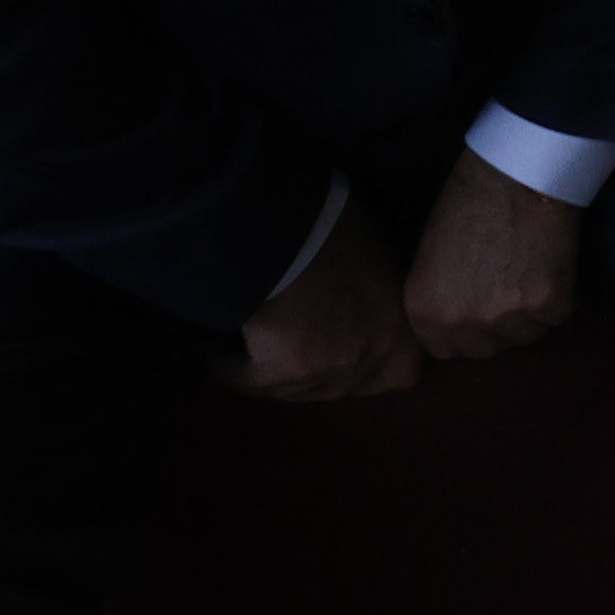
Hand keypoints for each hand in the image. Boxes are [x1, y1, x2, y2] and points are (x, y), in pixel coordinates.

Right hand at [231, 204, 421, 402]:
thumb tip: (359, 294)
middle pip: (339, 387)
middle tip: (288, 345)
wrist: (292, 225)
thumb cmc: (337, 224)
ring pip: (292, 390)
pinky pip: (247, 382)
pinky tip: (212, 352)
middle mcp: (370, 356)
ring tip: (243, 345)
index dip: (374, 366)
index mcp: (402, 326)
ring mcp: (327, 370)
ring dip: (267, 371)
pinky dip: (227, 368)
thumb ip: (377, 289)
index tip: (348, 349)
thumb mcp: (375, 253)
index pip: (402, 373)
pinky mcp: (281, 373)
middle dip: (315, 370)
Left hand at [400, 152, 584, 362]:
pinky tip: (552, 262)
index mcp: (425, 310)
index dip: (463, 330)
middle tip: (508, 289)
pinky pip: (558, 315)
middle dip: (497, 327)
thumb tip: (456, 311)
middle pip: (485, 349)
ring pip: (525, 336)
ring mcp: (507, 318)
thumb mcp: (431, 251)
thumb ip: (439, 292)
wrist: (516, 172)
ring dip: (531, 313)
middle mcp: (462, 323)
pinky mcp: (549, 305)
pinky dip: (562, 294)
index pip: (443, 349)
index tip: (477, 310)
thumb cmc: (467, 198)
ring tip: (532, 270)